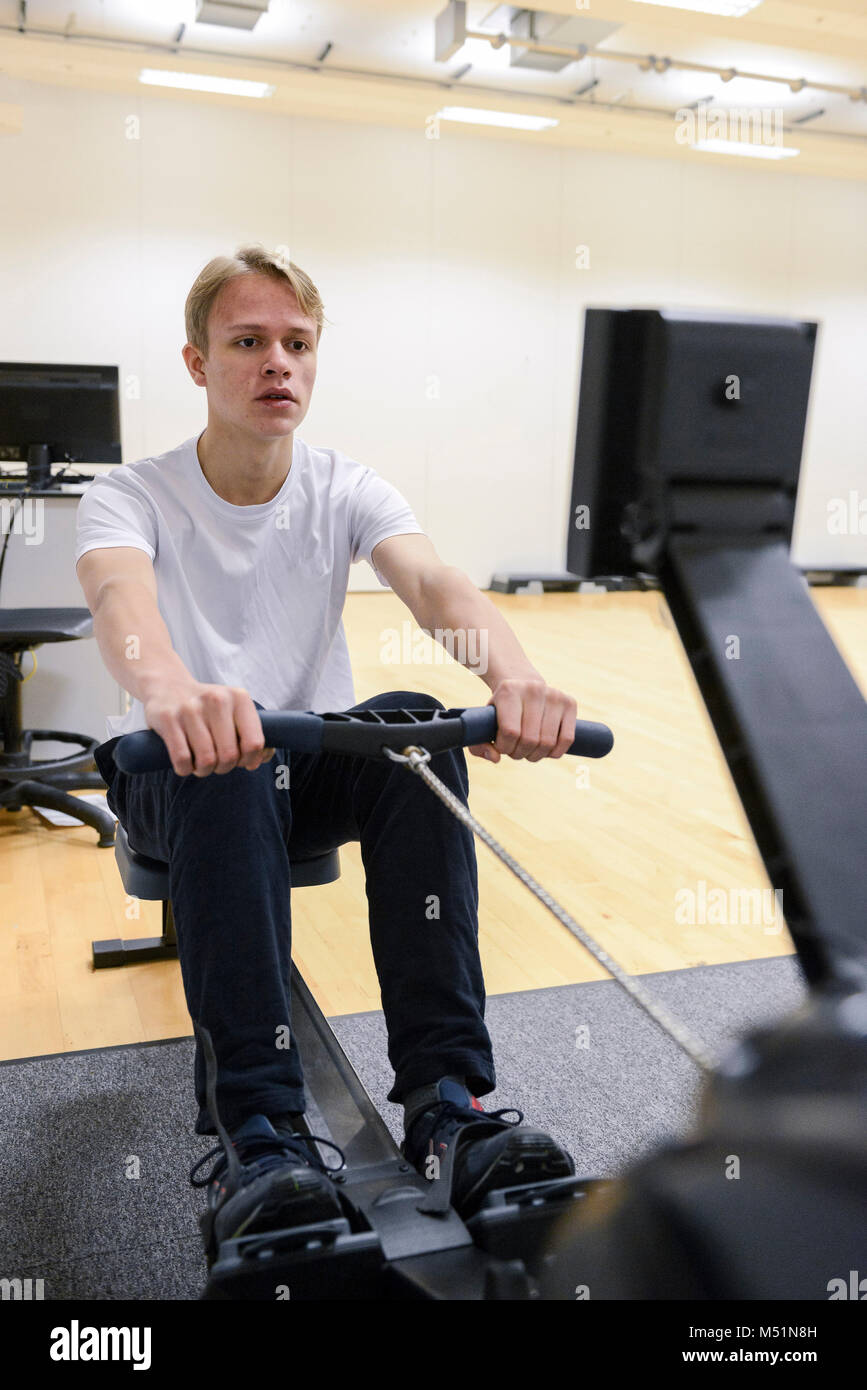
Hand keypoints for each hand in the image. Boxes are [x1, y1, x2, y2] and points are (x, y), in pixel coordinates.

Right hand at [142, 680, 274, 777]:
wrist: (167, 685)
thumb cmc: (208, 708)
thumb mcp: (234, 710)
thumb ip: (252, 733)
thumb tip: (261, 759)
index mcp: (239, 697)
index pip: (254, 743)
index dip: (250, 760)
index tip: (242, 761)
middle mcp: (216, 700)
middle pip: (229, 755)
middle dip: (225, 768)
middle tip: (218, 764)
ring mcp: (190, 709)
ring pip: (206, 760)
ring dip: (204, 771)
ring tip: (201, 764)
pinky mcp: (168, 719)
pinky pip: (182, 759)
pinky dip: (185, 769)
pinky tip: (185, 763)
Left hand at [467, 677, 577, 763]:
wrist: (522, 683)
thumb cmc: (502, 708)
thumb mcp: (485, 720)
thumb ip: (480, 743)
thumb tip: (495, 758)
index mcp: (509, 690)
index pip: (510, 732)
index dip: (505, 747)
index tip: (502, 746)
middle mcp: (533, 689)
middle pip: (530, 740)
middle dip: (520, 753)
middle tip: (516, 750)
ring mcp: (555, 695)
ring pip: (548, 743)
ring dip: (536, 755)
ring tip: (528, 749)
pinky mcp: (570, 703)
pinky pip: (566, 739)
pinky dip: (555, 752)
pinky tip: (545, 749)